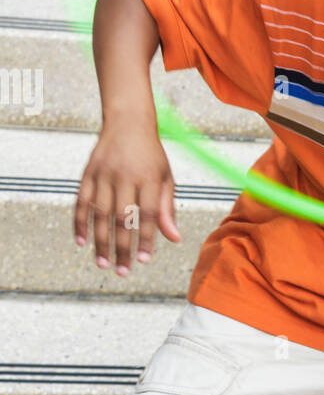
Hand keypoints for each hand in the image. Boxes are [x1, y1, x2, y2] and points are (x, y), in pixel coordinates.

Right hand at [74, 122, 181, 274]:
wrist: (128, 122)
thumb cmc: (151, 155)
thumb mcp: (165, 178)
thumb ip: (167, 209)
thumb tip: (173, 239)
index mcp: (149, 178)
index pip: (148, 214)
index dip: (146, 239)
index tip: (144, 260)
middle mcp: (125, 176)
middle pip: (122, 218)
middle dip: (122, 248)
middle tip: (123, 272)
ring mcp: (103, 174)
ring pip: (100, 213)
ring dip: (100, 241)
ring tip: (103, 264)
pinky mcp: (87, 173)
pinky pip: (81, 201)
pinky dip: (79, 222)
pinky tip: (81, 242)